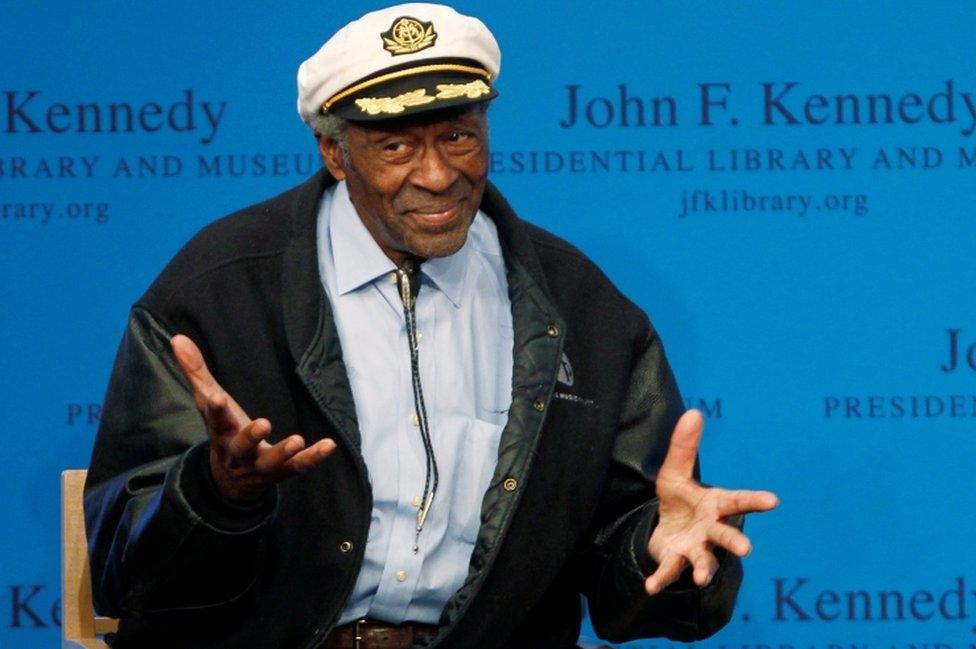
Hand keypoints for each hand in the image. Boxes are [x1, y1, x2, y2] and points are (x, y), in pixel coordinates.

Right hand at [171, 334, 335, 501]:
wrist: (231, 482)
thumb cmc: (224, 432)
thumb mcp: (209, 403)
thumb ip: (197, 372)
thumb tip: (177, 338)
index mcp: (221, 433)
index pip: (215, 422)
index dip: (216, 411)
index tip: (217, 398)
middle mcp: (239, 454)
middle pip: (241, 447)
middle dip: (250, 437)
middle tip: (263, 423)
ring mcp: (261, 465)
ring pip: (271, 462)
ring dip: (283, 452)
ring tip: (297, 440)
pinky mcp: (283, 471)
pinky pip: (299, 467)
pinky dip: (314, 458)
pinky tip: (330, 445)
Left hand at [644, 409, 777, 594]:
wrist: (666, 528)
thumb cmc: (680, 499)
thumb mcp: (675, 471)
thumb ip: (683, 446)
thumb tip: (693, 412)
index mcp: (715, 505)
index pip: (738, 501)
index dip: (755, 500)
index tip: (774, 500)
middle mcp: (711, 530)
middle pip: (725, 536)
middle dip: (734, 542)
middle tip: (746, 549)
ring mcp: (696, 548)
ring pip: (704, 560)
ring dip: (704, 568)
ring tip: (702, 577)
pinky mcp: (676, 560)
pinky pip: (670, 570)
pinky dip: (662, 579)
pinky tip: (651, 586)